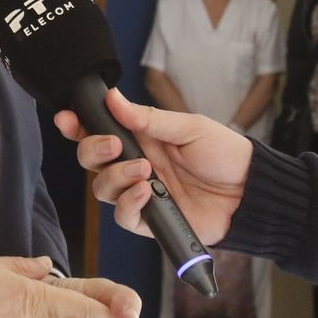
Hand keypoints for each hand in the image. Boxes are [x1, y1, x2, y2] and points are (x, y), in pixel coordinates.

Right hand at [55, 87, 250, 245]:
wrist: (250, 193)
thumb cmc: (223, 155)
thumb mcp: (189, 127)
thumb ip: (149, 118)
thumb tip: (113, 97)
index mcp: (139, 138)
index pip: (98, 131)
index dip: (77, 126)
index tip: (68, 118)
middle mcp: (133, 165)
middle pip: (90, 160)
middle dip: (92, 150)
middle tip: (113, 145)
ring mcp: (140, 193)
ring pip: (101, 189)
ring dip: (116, 177)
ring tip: (144, 171)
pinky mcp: (150, 220)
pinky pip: (123, 216)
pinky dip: (129, 204)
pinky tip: (146, 193)